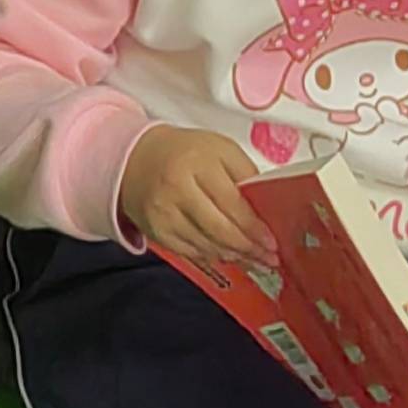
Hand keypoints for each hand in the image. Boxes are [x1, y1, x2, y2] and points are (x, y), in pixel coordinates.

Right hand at [118, 126, 276, 274]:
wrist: (136, 158)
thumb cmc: (184, 153)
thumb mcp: (220, 149)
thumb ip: (245, 173)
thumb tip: (267, 208)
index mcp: (196, 163)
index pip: (231, 202)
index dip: (253, 227)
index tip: (271, 241)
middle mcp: (176, 189)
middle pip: (219, 229)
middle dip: (248, 248)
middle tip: (268, 257)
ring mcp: (163, 213)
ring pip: (206, 245)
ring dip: (234, 256)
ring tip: (253, 259)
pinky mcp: (155, 231)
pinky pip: (190, 252)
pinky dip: (213, 257)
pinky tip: (227, 255)